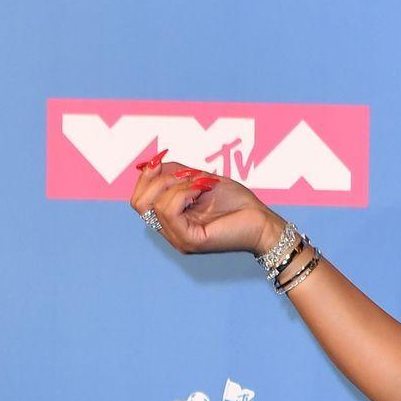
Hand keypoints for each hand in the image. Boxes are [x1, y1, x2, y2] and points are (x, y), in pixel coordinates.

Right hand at [129, 150, 279, 255]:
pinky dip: (183, 193)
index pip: (139, 200)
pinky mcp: (190, 240)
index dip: (145, 176)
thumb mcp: (201, 180)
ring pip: (155, 205)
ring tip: (201, 183)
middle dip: (158, 179)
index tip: (160, 160)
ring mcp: (178, 238)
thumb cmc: (237, 203)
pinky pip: (170, 211)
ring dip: (177, 184)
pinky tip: (201, 189)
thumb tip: (150, 164)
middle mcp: (170, 231)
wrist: (262, 221)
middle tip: (187, 174)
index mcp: (171, 220)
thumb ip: (175, 173)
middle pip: (138, 203)